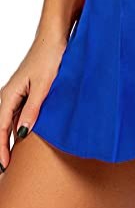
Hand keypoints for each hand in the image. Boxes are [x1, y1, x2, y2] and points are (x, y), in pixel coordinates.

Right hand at [0, 34, 66, 171]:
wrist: (55, 36)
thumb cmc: (50, 56)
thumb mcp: (45, 86)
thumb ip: (33, 109)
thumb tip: (21, 134)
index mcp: (9, 94)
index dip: (0, 148)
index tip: (3, 167)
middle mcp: (9, 94)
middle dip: (0, 148)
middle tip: (4, 171)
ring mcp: (17, 92)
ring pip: (7, 121)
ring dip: (6, 139)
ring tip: (10, 160)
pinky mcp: (26, 91)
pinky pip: (16, 114)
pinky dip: (15, 127)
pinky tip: (22, 137)